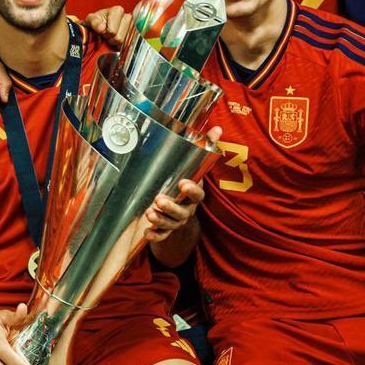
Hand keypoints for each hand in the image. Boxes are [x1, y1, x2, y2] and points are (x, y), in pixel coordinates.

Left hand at [84, 5, 130, 47]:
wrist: (100, 27)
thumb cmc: (97, 22)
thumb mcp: (91, 19)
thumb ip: (94, 22)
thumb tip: (102, 28)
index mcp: (118, 10)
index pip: (112, 31)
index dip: (105, 33)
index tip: (102, 30)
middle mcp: (128, 17)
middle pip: (119, 38)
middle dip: (110, 38)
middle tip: (106, 34)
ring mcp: (132, 27)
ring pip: (123, 43)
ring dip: (114, 42)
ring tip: (110, 36)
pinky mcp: (134, 36)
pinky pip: (126, 46)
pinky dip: (119, 46)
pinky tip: (116, 39)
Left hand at [144, 126, 220, 242]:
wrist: (181, 206)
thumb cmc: (185, 181)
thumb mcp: (193, 165)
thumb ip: (205, 147)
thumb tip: (218, 128)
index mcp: (194, 195)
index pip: (198, 195)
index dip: (192, 190)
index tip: (183, 184)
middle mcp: (187, 209)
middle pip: (182, 212)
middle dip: (171, 207)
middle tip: (159, 200)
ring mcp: (177, 221)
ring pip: (171, 224)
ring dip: (160, 220)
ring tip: (149, 213)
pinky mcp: (166, 230)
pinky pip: (162, 235)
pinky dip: (155, 236)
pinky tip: (147, 233)